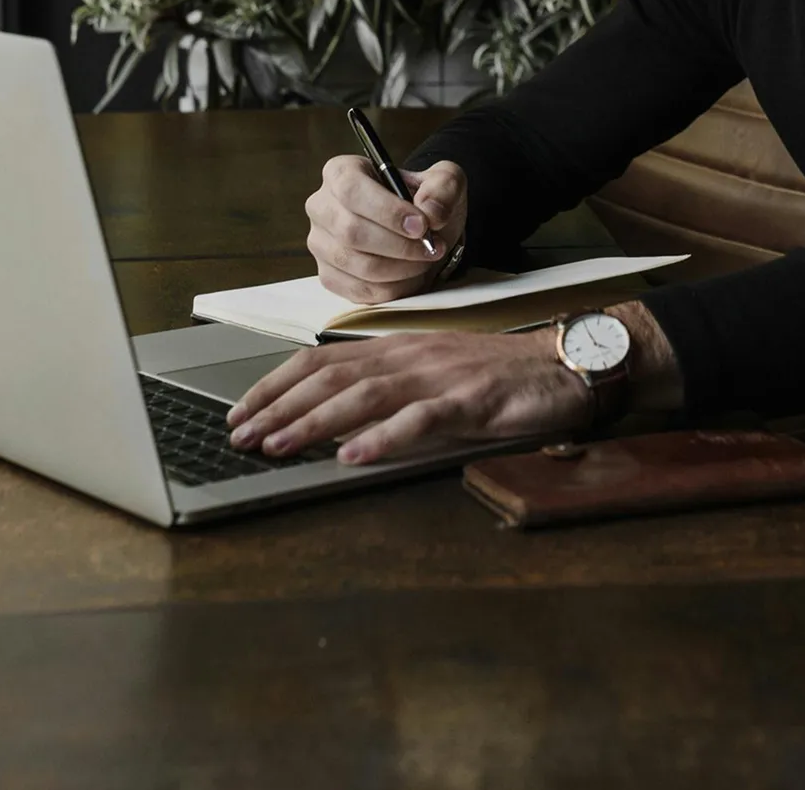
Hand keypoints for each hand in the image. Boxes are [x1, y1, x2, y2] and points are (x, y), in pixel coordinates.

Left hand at [225, 331, 588, 464]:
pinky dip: (383, 437)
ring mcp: (439, 376)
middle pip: (332, 376)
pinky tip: (354, 456)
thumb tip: (335, 421)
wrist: (563, 363)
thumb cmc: (498, 375)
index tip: (241, 410)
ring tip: (279, 444)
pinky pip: (421, 418)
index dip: (277, 384)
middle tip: (240, 434)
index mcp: (398, 349)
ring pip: (365, 394)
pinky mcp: (471, 400)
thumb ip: (390, 391)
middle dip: (279, 405)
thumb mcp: (434, 376)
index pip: (322, 361)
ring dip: (315, 421)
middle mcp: (411, 356)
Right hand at [305, 155, 468, 304]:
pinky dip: (393, 288)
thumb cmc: (424, 199)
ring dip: (400, 268)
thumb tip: (430, 212)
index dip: (387, 211)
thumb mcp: (443, 181)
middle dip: (399, 245)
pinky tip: (412, 276)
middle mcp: (322, 207)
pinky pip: (358, 290)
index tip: (420, 225)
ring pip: (356, 265)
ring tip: (425, 260)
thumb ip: (442, 188)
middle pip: (351, 231)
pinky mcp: (329, 276)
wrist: (419, 229)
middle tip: (432, 247)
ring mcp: (321, 244)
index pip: (351, 190)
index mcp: (340, 172)